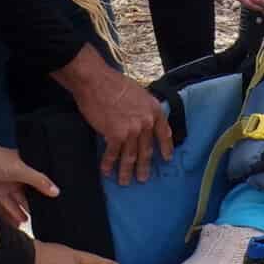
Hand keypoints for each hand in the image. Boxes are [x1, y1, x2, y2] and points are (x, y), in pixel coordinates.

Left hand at [0, 136, 56, 228]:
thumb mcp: (21, 169)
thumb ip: (39, 181)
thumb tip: (57, 192)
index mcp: (26, 166)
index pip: (39, 180)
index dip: (46, 191)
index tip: (56, 202)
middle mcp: (17, 176)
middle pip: (28, 193)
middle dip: (35, 204)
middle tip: (46, 217)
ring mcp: (6, 185)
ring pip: (17, 201)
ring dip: (23, 212)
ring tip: (33, 223)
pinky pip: (6, 206)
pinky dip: (12, 214)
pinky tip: (19, 224)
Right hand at [69, 65, 173, 185]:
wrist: (96, 81)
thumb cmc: (115, 84)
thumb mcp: (139, 93)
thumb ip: (144, 109)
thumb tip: (144, 120)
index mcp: (154, 111)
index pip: (164, 133)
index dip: (166, 148)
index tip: (167, 158)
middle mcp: (146, 123)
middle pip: (146, 150)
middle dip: (144, 166)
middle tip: (143, 179)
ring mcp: (131, 130)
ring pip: (130, 156)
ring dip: (127, 171)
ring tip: (125, 181)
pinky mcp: (115, 135)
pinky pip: (113, 154)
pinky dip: (109, 164)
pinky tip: (106, 172)